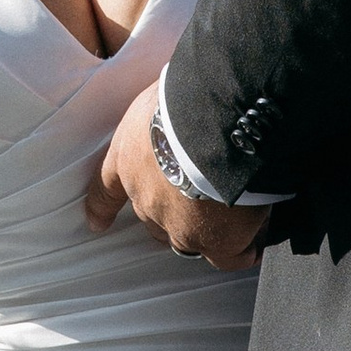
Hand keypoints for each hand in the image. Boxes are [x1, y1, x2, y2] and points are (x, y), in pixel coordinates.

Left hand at [89, 89, 268, 268]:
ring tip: (235, 218)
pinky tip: (254, 244)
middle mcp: (146, 196)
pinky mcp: (214, 240)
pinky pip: (229, 255)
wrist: (216, 121)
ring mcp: (178, 223)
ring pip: (189, 239)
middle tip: (200, 196)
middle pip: (152, 219)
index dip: (103, 208)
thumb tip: (184, 99)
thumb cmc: (187, 95)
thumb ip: (165, 112)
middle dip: (172, 212)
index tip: (96, 224)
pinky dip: (242, 251)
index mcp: (127, 158)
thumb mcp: (163, 95)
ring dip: (207, 231)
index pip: (107, 187)